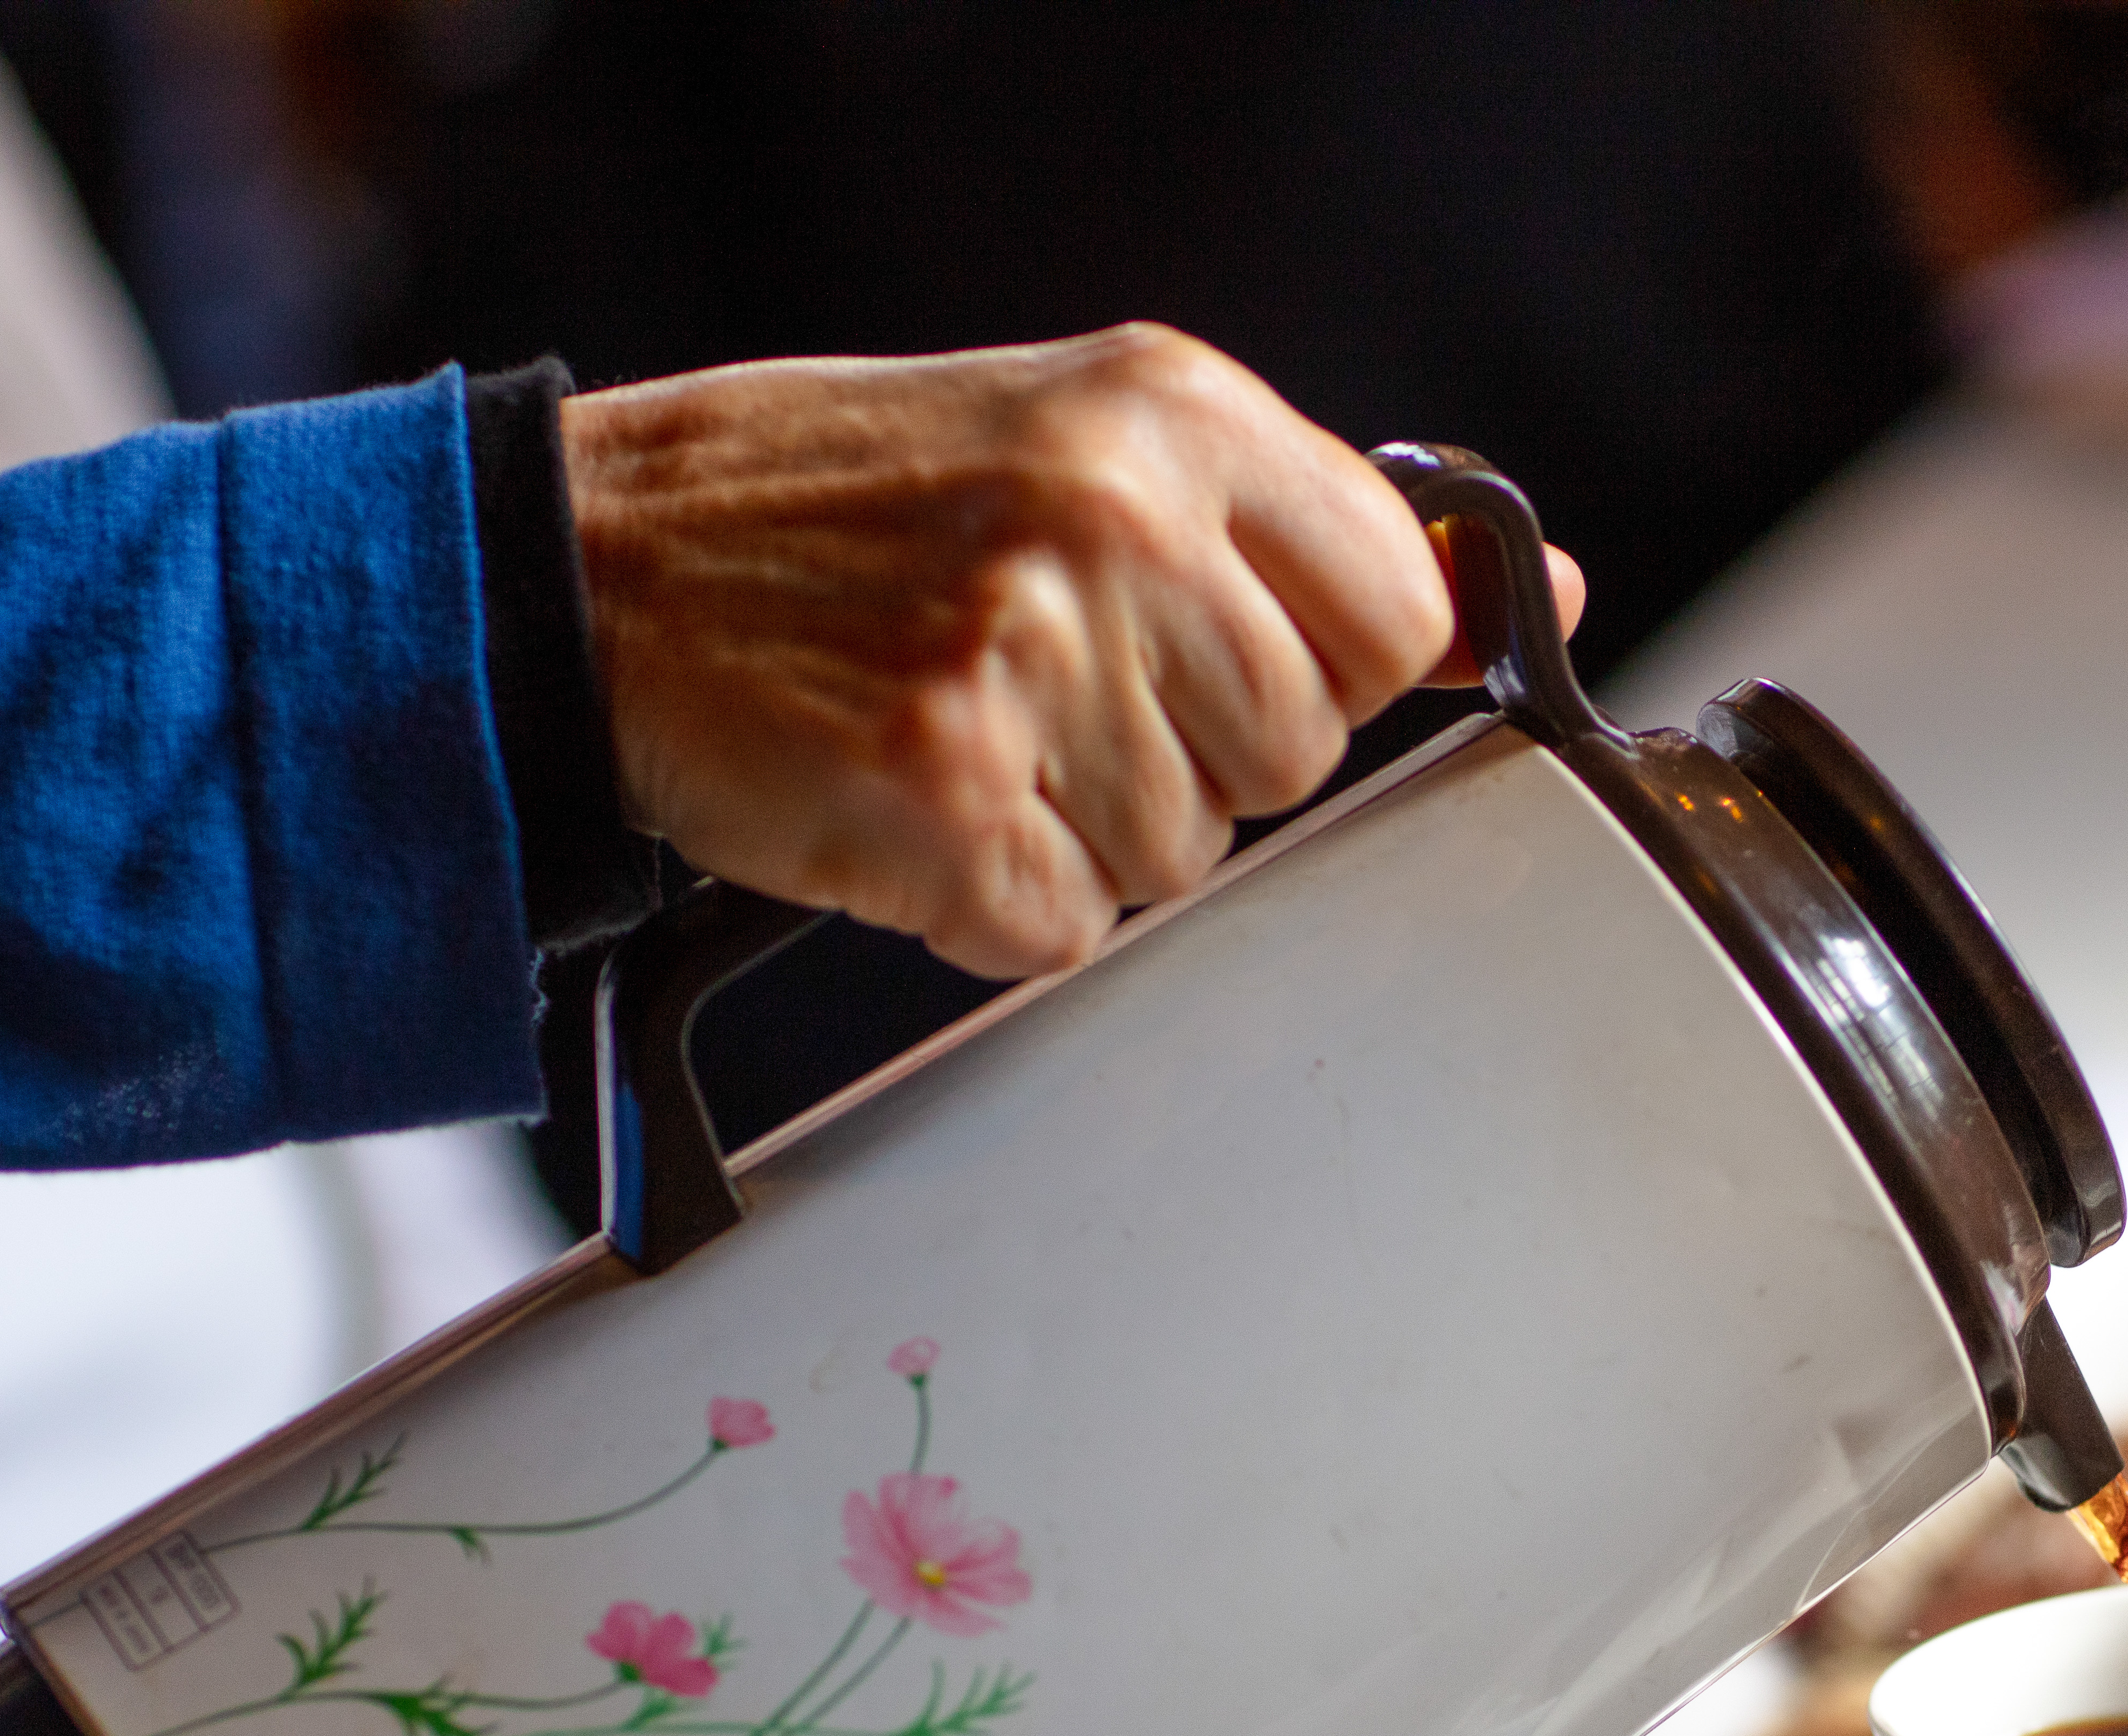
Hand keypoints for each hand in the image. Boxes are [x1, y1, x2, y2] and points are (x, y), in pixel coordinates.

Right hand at [565, 326, 1583, 977]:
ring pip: (1180, 857)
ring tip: (954, 732)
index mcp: (1169, 415)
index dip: (1317, 669)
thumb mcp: (1090, 446)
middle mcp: (1114, 518)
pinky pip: (1059, 927)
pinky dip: (984, 903)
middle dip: (1183, 760)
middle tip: (1035, 691)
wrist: (593, 568)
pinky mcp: (948, 794)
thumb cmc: (837, 515)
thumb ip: (1313, 530)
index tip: (1213, 659)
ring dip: (1076, 835)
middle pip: (1291, 754)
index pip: (1398, 613)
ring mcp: (1030, 658)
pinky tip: (905, 807)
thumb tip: (1535, 597)